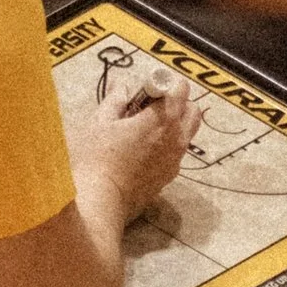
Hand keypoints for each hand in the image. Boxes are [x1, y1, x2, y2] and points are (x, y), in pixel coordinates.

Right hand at [80, 74, 200, 215]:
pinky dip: (165, 146)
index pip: (180, 89)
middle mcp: (176, 139)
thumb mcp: (99, 122)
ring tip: (142, 129)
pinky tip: (140, 151)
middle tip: (149, 106)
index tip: (146, 89)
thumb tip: (122, 86)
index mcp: (163, 120)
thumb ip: (115, 100)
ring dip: (173, 125)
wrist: (98, 202)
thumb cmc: (94, 158)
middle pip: (192, 111)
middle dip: (177, 103)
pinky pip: (175, 154)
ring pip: (186, 134)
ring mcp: (175, 162)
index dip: (164, 84)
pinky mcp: (167, 179)